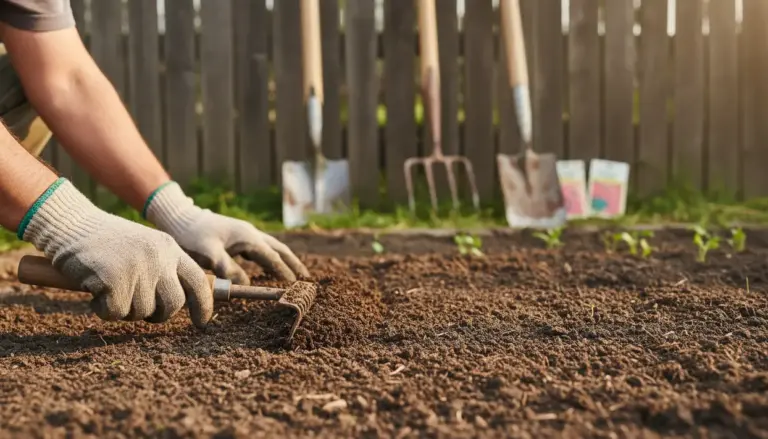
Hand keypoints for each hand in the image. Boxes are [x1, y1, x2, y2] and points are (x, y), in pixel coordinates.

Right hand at [18, 179, 213, 326]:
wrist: (72, 224)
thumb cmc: (107, 241)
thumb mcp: (145, 247)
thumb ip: (164, 269)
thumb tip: (181, 304)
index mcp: (169, 248)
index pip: (197, 281)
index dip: (203, 305)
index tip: (202, 322)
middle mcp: (158, 257)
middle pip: (173, 304)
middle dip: (157, 314)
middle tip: (137, 307)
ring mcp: (137, 268)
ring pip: (141, 312)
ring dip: (124, 308)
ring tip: (110, 287)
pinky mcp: (113, 280)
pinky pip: (115, 313)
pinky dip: (102, 309)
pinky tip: (95, 290)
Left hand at [145, 182, 309, 284]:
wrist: (180, 218)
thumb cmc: (192, 236)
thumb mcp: (210, 256)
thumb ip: (229, 271)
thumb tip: (247, 285)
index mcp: (248, 237)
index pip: (272, 257)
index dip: (284, 271)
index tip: (295, 284)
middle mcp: (250, 233)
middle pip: (278, 249)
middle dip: (293, 263)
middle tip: (306, 277)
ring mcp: (244, 232)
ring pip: (271, 246)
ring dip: (283, 259)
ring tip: (293, 271)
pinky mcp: (237, 235)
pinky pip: (260, 247)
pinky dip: (269, 256)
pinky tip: (268, 263)